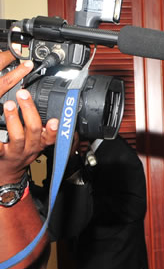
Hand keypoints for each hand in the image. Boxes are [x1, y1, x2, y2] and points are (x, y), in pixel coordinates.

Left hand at [0, 52, 58, 183]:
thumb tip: (41, 106)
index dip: (54, 128)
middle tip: (23, 95)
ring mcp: (16, 151)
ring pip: (18, 136)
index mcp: (40, 142)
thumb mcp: (37, 142)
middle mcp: (30, 147)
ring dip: (14, 119)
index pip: (52, 135)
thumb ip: (41, 127)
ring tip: (9, 105)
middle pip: (34, 129)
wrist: (8, 173)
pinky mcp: (1, 154)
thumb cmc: (22, 153)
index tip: (55, 120)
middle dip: (29, 110)